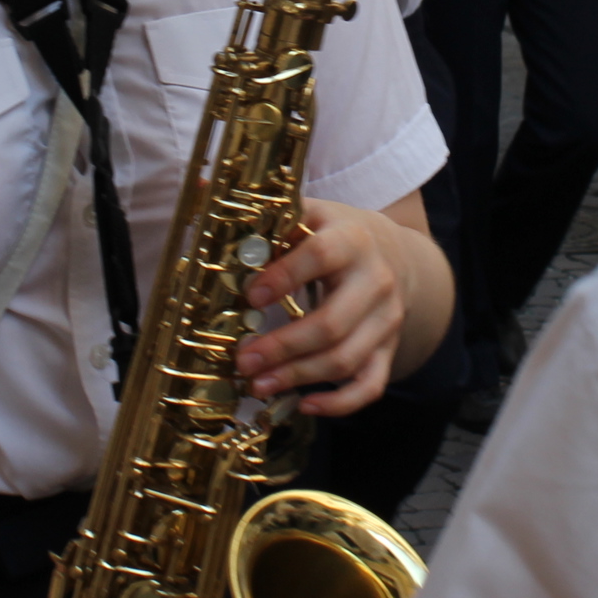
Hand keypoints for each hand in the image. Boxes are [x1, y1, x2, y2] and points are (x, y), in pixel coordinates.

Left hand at [235, 199, 410, 413]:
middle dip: (283, 347)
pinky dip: (340, 402)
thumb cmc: (336, 233)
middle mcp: (376, 280)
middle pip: (332, 323)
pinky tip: (304, 404)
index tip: (250, 295)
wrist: (396, 253)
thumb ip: (263, 212)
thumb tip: (202, 193)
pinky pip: (370, 384)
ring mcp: (386, 319)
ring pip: (347, 359)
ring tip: (258, 385)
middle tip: (243, 360)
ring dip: (298, 377)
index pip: (321, 256)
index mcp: (351, 239)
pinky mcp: (389, 348)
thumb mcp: (308, 213)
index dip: (285, 276)